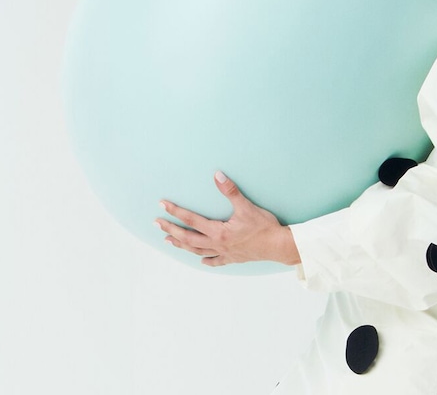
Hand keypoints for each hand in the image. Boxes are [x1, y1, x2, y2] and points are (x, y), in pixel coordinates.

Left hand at [156, 171, 300, 266]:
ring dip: (182, 245)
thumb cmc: (264, 227)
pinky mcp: (233, 258)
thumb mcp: (247, 207)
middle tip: (157, 224)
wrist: (279, 246)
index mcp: (218, 231)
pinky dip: (207, 260)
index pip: (191, 219)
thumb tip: (217, 176)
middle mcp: (217, 244)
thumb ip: (230, 191)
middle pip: (188, 238)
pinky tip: (201, 260)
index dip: (175, 212)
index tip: (162, 206)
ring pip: (197, 250)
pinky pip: (216, 261)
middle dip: (171, 229)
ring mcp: (224, 253)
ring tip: (168, 240)